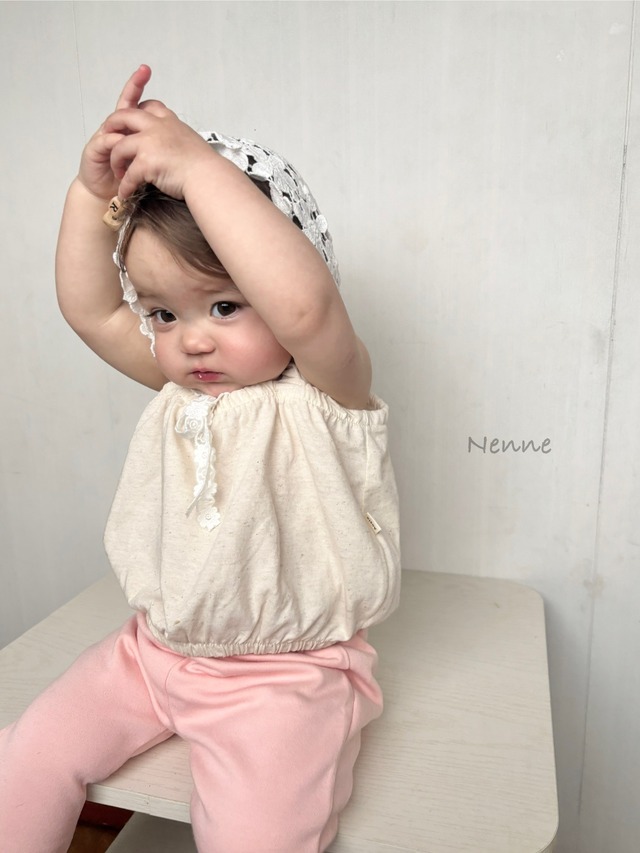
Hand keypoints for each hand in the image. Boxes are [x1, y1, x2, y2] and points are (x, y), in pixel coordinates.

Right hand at [77, 64, 152, 200]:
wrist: (106, 196)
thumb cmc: (127, 179)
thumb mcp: (146, 162)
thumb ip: (155, 148)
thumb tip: (175, 139)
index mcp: (131, 131)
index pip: (138, 106)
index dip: (140, 88)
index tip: (147, 70)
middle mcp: (117, 130)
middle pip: (125, 105)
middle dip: (132, 87)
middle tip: (142, 72)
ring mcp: (105, 138)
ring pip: (115, 122)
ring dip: (124, 120)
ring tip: (136, 117)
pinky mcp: (95, 150)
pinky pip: (106, 141)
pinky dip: (114, 141)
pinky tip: (120, 141)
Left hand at [101, 102, 213, 200]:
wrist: (208, 178)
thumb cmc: (205, 167)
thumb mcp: (191, 142)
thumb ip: (177, 138)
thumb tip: (174, 146)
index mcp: (169, 121)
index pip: (149, 106)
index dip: (136, 111)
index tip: (129, 122)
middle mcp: (157, 127)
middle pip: (124, 116)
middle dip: (112, 126)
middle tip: (107, 141)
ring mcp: (150, 142)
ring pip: (119, 147)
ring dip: (116, 162)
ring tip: (118, 175)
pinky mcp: (146, 161)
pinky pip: (128, 175)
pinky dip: (125, 186)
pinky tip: (125, 194)